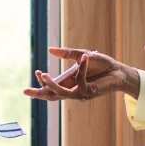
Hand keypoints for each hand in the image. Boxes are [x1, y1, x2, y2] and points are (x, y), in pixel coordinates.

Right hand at [24, 46, 140, 101]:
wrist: (119, 70)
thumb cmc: (102, 64)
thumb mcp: (82, 55)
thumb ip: (67, 53)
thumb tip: (50, 50)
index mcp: (69, 82)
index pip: (52, 87)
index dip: (42, 83)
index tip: (36, 73)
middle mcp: (73, 90)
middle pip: (52, 95)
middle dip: (39, 94)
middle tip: (25, 91)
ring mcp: (81, 93)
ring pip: (61, 93)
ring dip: (51, 84)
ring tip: (43, 75)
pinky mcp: (90, 91)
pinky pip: (80, 81)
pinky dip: (81, 69)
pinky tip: (84, 58)